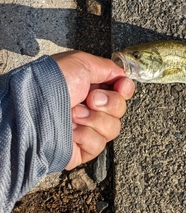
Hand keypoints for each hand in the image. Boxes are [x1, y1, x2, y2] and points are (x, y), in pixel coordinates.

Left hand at [51, 50, 134, 169]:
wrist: (34, 109)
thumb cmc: (54, 82)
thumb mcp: (82, 62)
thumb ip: (107, 67)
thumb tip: (122, 74)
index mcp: (91, 87)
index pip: (121, 91)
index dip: (125, 89)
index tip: (120, 87)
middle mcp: (90, 108)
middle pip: (120, 109)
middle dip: (109, 103)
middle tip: (90, 99)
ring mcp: (86, 129)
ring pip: (113, 128)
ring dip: (95, 120)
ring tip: (74, 114)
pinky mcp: (81, 149)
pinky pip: (98, 144)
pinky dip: (86, 136)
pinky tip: (72, 130)